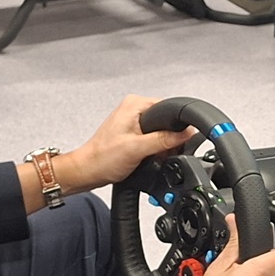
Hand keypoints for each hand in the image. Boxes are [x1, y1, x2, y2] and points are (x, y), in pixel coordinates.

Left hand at [63, 95, 195, 192]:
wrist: (88, 172)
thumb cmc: (102, 158)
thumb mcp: (137, 149)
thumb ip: (164, 139)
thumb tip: (186, 133)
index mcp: (134, 104)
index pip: (169, 108)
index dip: (177, 125)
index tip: (178, 140)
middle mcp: (133, 108)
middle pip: (167, 121)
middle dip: (169, 138)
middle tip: (159, 151)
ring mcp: (133, 121)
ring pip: (161, 131)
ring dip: (162, 145)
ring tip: (149, 155)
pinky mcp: (133, 133)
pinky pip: (154, 138)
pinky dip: (155, 149)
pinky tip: (147, 157)